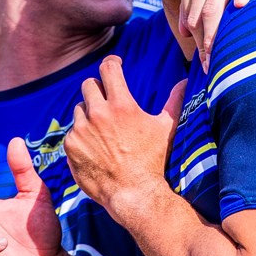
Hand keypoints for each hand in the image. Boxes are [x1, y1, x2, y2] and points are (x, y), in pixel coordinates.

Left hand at [64, 56, 184, 221]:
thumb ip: (174, 102)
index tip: (114, 64)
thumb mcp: (166, 129)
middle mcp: (99, 113)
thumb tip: (185, 81)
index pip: (108, 69)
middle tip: (106, 100)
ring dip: (89, 115)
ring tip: (104, 132)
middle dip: (98, 89)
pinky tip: (95, 148)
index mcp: (122, 105)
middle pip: (89, 85)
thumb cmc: (153, 161)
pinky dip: (82, 136)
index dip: (112, 63)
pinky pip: (73, 132)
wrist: (134, 193)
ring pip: (79, 109)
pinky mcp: (71, 146)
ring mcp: (82, 129)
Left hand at [178, 0, 255, 68]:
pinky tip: (242, 5)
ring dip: (217, 29)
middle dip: (204, 43)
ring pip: (216, 2)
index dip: (194, 41)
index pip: (189, 14)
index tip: (203, 64)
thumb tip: (184, 31)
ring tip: (221, 53)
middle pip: (200, 13)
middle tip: (211, 67)